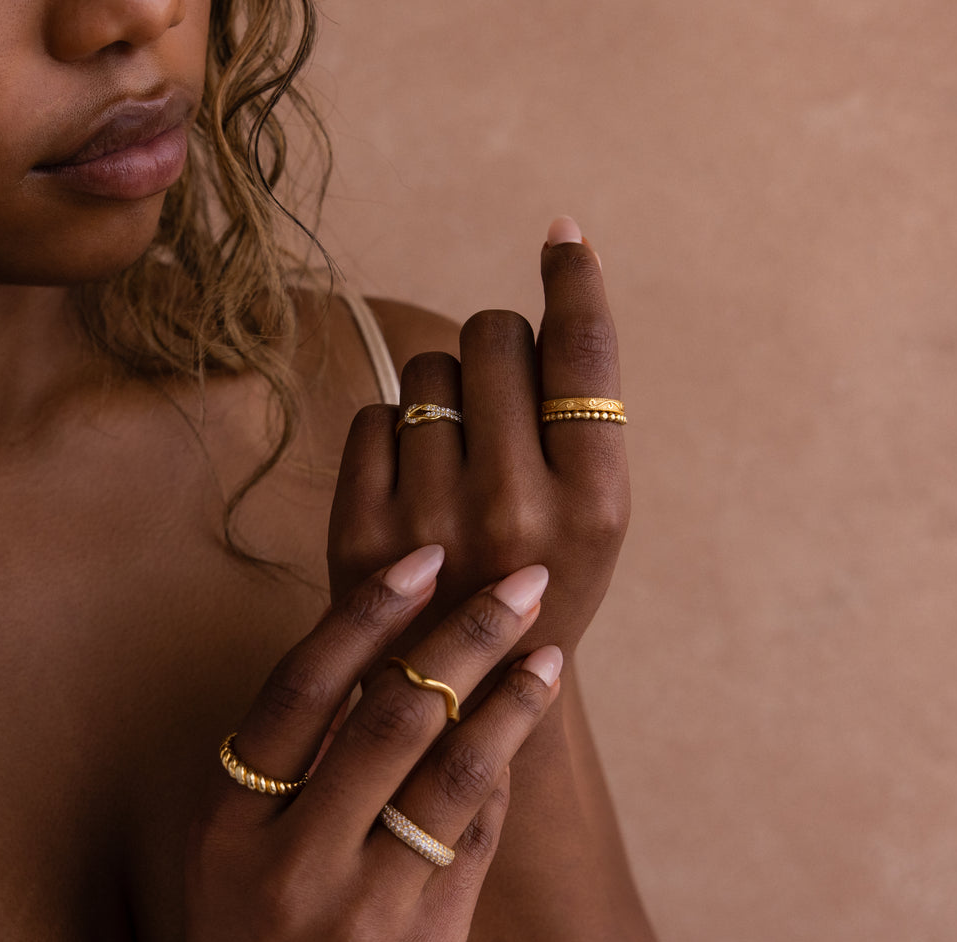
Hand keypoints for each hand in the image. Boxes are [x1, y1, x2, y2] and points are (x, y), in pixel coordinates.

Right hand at [175, 547, 560, 941]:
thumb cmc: (256, 930)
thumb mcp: (237, 846)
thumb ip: (295, 754)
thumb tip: (380, 646)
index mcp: (230, 820)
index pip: (302, 687)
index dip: (366, 612)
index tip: (425, 558)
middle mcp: (290, 862)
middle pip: (391, 716)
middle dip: (466, 635)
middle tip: (520, 581)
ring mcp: (361, 911)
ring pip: (453, 772)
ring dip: (511, 698)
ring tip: (548, 649)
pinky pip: (479, 835)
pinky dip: (502, 769)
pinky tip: (522, 726)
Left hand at [328, 217, 627, 661]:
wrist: (464, 690)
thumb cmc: (540, 582)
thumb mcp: (593, 520)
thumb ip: (575, 419)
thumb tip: (548, 283)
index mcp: (595, 507)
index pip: (584, 356)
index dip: (575, 281)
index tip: (561, 236)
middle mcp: (515, 512)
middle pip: (494, 338)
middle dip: (499, 347)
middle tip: (501, 399)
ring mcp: (429, 523)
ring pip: (430, 368)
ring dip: (447, 392)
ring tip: (459, 460)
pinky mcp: (361, 533)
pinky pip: (376, 411)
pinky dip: (396, 428)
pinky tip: (414, 481)